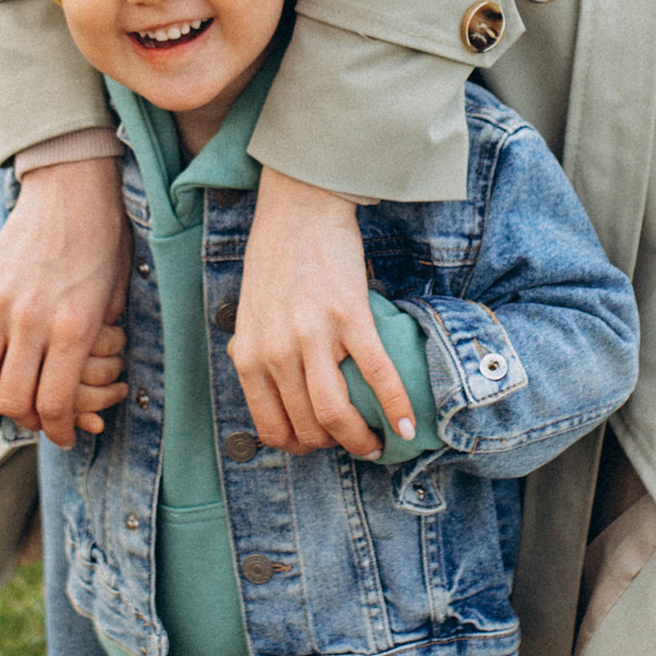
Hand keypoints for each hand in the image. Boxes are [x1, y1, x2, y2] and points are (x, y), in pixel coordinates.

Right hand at [0, 156, 130, 448]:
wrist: (72, 187)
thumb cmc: (103, 242)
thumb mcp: (117, 297)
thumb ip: (99, 342)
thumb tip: (89, 382)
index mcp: (73, 326)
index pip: (53, 403)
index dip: (58, 431)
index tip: (64, 437)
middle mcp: (32, 319)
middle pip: (11, 399)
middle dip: (25, 422)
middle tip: (37, 421)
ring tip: (4, 399)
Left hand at [230, 169, 417, 459]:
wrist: (299, 208)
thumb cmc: (274, 260)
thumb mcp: (249, 315)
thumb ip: (257, 355)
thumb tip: (277, 397)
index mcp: (248, 355)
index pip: (272, 428)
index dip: (300, 447)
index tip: (320, 446)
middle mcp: (275, 352)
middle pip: (308, 427)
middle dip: (334, 446)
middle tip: (355, 444)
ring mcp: (313, 335)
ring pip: (336, 414)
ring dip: (361, 441)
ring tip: (377, 445)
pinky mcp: (350, 316)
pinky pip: (377, 375)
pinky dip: (396, 407)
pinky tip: (408, 426)